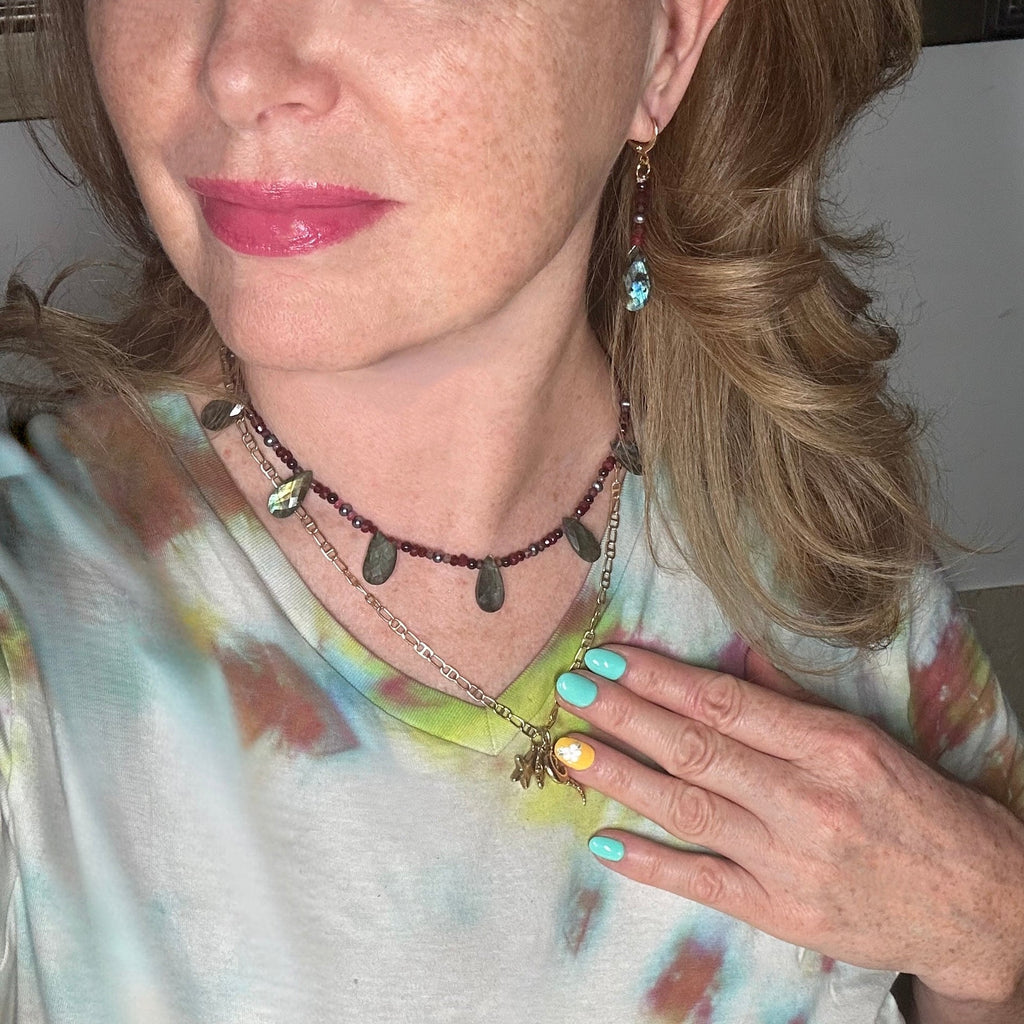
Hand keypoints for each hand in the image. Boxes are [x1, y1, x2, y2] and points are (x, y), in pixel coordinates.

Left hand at [552, 645, 1023, 1004]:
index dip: (659, 678)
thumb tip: (731, 662)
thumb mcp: (866, 738)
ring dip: (621, 776)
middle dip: (624, 714)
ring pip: (687, 807)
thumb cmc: (920, 810)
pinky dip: (650, 863)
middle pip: (695, 748)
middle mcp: (806, 798)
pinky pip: (702, 881)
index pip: (724, 702)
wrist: (976, 903)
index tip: (610, 658)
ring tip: (569, 751)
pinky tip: (604, 842)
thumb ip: (792, 703)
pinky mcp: (780, 911)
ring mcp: (789, 859)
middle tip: (571, 689)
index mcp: (830, 745)